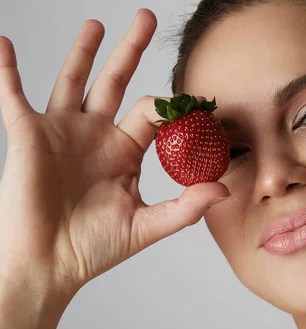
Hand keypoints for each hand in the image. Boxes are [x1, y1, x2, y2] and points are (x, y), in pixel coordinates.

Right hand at [0, 9, 229, 296]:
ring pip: (74, 80)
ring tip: (97, 23)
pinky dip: (7, 70)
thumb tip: (223, 189)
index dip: (175, 107)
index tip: (199, 104)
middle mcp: (96, 135)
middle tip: (148, 18)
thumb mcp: (146, 225)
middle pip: (116, 82)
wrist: (50, 265)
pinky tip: (6, 43)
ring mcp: (62, 131)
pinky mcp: (29, 136)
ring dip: (84, 51)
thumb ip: (186, 207)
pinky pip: (13, 95)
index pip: (153, 115)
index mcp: (124, 152)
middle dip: (130, 50)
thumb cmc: (94, 248)